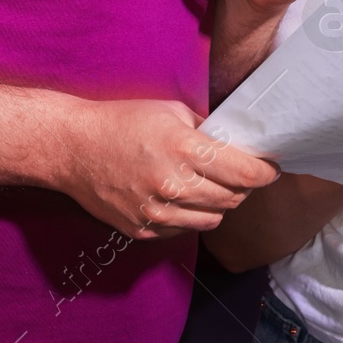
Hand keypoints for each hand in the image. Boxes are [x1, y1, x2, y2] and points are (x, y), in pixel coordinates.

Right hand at [54, 99, 278, 239]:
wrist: (73, 148)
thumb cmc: (122, 122)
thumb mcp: (170, 112)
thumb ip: (206, 131)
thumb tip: (237, 145)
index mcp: (184, 149)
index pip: (245, 173)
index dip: (265, 172)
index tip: (269, 168)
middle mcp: (174, 185)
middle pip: (233, 199)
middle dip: (242, 186)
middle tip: (237, 173)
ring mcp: (157, 213)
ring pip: (213, 219)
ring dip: (217, 204)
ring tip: (206, 185)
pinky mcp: (143, 230)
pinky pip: (183, 229)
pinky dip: (189, 215)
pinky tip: (177, 196)